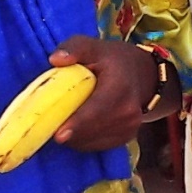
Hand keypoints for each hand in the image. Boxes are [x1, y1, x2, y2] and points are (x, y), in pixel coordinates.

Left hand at [49, 37, 162, 151]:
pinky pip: (95, 145)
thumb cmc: (112, 60)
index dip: (79, 123)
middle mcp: (129, 112)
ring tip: (63, 117)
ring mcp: (129, 128)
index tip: (59, 135)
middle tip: (46, 121)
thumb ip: (74, 48)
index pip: (98, 109)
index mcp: (120, 86)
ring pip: (90, 141)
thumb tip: (55, 60)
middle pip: (91, 130)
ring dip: (72, 135)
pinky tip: (76, 124)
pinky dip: (81, 139)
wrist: (144, 75)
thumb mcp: (94, 47)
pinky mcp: (125, 139)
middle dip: (66, 129)